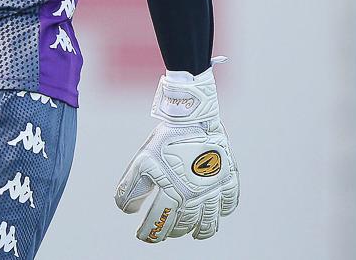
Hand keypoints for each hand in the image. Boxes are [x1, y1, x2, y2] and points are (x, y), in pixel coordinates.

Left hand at [115, 65, 239, 241]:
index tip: (143, 237)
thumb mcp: (142, 161)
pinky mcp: (229, 178)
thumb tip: (126, 210)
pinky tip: (218, 213)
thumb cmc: (166, 138)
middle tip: (166, 233)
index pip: (160, 221)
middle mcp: (196, 196)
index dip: (150, 232)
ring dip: (201, 230)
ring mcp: (215, 189)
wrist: (194, 117)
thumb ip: (132, 187)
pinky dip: (224, 211)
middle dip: (173, 231)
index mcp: (175, 194)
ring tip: (194, 233)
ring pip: (209, 221)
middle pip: (184, 224)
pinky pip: (229, 202)